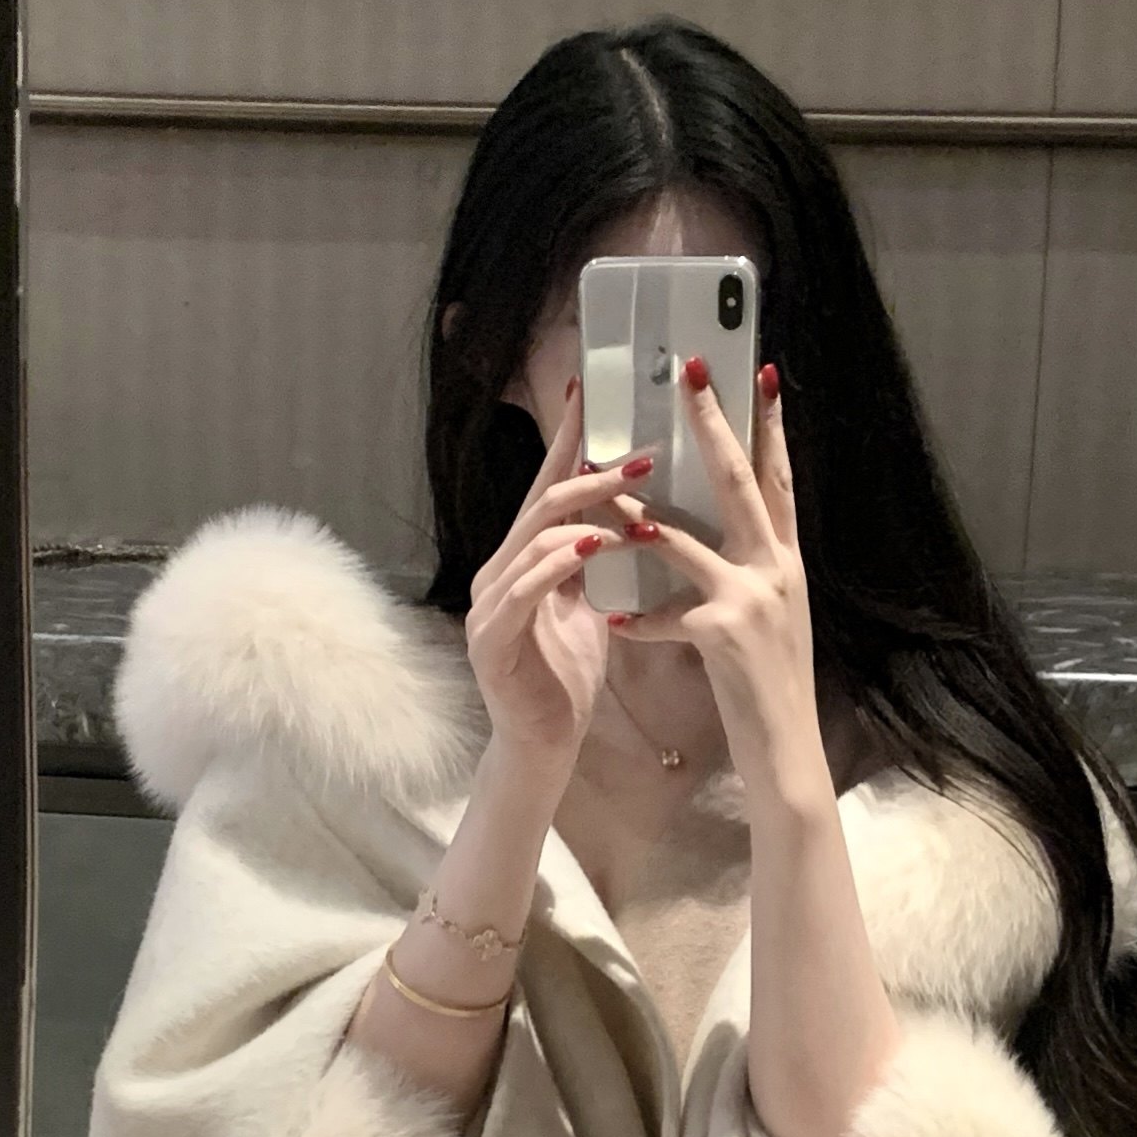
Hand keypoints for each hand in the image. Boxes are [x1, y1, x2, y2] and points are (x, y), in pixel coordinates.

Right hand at [465, 378, 655, 784]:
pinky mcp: (493, 636)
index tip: (591, 390)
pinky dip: (561, 562)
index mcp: (524, 559)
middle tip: (645, 454)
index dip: (568, 439)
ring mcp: (491, 601)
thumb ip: (594, 561)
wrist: (542, 745)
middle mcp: (500, 569)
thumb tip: (627, 512)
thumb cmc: (566, 677)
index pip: (547, 486)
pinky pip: (527, 586)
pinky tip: (595, 545)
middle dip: (593, 471)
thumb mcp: (588, 607)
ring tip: (636, 501)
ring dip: (588, 513)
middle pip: (543, 502)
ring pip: (535, 537)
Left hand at [601, 363, 827, 812]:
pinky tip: (614, 622)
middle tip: (692, 372)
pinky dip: (638, 620)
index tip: (761, 375)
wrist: (789, 751)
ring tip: (605, 489)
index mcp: (787, 560)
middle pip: (739, 481)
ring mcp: (753, 598)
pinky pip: (665, 615)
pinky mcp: (724, 635)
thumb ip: (750, 571)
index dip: (771, 425)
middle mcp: (777, 568)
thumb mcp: (772, 616)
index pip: (779, 479)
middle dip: (713, 424)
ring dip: (640, 516)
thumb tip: (725, 533)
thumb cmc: (770, 686)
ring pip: (685, 540)